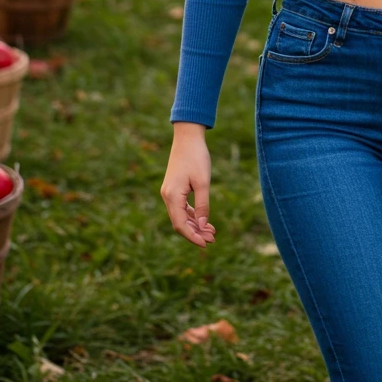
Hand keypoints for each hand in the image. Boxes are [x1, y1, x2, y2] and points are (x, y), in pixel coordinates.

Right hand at [161, 126, 216, 247]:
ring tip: (212, 232)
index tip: (206, 244)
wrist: (188, 137)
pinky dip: (192, 215)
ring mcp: (169, 192)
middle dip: (196, 233)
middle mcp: (167, 196)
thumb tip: (203, 225)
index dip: (192, 237)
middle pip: (180, 223)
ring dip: (195, 225)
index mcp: (172, 196)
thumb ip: (203, 204)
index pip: (180, 225)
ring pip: (181, 216)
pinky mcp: (174, 189)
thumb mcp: (203, 182)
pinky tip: (204, 220)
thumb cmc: (196, 157)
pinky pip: (182, 208)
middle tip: (213, 239)